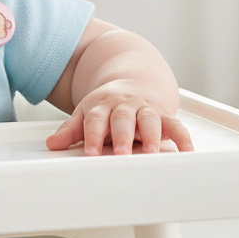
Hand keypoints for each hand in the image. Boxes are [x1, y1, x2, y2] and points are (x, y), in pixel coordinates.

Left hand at [45, 79, 193, 156]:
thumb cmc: (108, 105)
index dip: (92, 137)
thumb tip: (52, 144)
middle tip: (121, 155)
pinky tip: (186, 150)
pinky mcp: (163, 115)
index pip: (95, 120)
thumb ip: (71, 130)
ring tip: (151, 152)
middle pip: (122, 120)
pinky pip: (175, 125)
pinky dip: (183, 137)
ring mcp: (145, 109)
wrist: (133, 83)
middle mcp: (125, 106)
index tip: (90, 154)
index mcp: (103, 105)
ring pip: (149, 120)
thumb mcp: (86, 113)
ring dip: (151, 136)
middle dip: (122, 137)